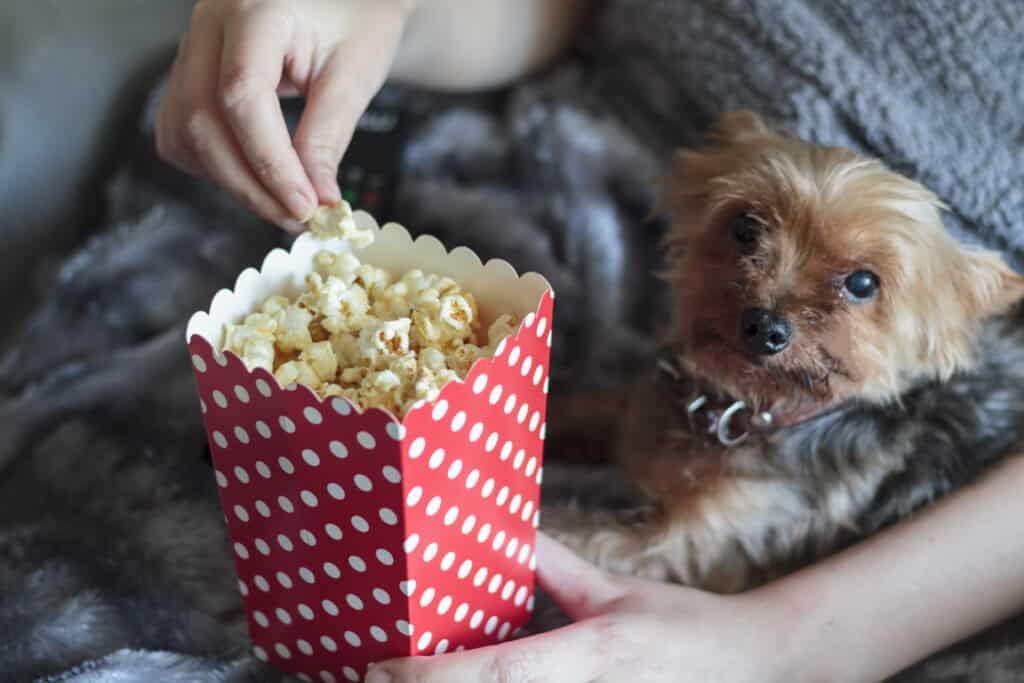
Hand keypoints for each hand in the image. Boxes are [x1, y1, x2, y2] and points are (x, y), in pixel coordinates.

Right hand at [156, 0, 413, 230]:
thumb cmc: (357, 21)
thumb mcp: (356, 73)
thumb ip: (328, 136)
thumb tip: (316, 200)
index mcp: (255, 8)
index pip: (242, 95)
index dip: (270, 162)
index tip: (305, 206)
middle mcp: (208, 22)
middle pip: (203, 119)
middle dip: (250, 183)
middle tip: (297, 218)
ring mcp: (191, 45)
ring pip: (185, 130)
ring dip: (230, 180)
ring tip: (282, 203)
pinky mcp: (188, 69)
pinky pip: (179, 129)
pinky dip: (211, 164)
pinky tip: (253, 176)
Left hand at [365, 533, 794, 682]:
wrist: (747, 669)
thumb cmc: (682, 628)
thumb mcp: (613, 591)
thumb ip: (552, 566)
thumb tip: (502, 529)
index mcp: (589, 656)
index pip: (497, 673)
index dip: (431, 677)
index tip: (378, 669)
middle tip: (371, 675)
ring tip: (403, 678)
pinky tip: (468, 681)